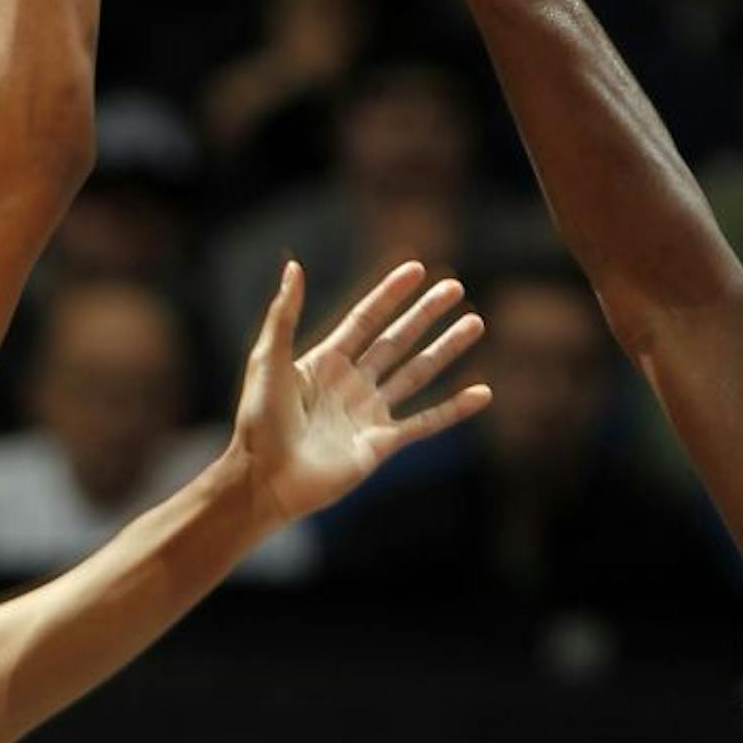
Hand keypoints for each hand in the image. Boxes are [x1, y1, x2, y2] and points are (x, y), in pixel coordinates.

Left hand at [228, 260, 490, 525]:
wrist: (266, 476)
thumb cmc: (259, 418)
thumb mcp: (267, 359)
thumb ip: (284, 314)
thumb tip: (293, 266)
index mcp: (324, 360)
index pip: (365, 319)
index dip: (389, 294)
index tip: (417, 269)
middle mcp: (351, 383)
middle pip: (396, 340)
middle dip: (425, 314)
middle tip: (455, 287)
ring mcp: (369, 412)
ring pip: (417, 373)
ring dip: (446, 349)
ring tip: (475, 323)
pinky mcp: (382, 444)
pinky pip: (426, 422)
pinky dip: (454, 409)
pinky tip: (482, 393)